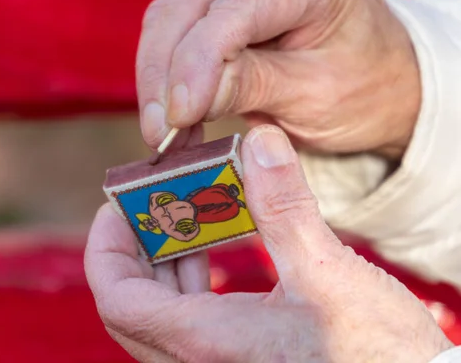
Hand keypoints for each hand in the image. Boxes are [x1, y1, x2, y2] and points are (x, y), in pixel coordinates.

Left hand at [85, 125, 451, 361]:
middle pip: (130, 302)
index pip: (116, 296)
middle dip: (134, 246)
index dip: (106, 245)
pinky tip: (213, 247)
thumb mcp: (327, 273)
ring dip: (163, 259)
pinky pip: (187, 322)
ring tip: (184, 213)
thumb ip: (284, 206)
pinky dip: (188, 281)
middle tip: (152, 201)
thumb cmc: (375, 353)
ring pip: (157, 312)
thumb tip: (259, 141)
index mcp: (205, 343)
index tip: (120, 203)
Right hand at [137, 0, 420, 159]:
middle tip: (159, 135)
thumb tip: (185, 101)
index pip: (231, 14)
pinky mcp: (219, 7)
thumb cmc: (363, 84)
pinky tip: (172, 116)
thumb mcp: (315, 93)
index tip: (177, 119)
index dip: (195, 66)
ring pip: (168, 20)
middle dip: (163, 76)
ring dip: (157, 80)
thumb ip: (251, 86)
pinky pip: (174, 34)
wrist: (379, 78)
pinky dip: (166, 78)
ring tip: (163, 133)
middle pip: (184, 9)